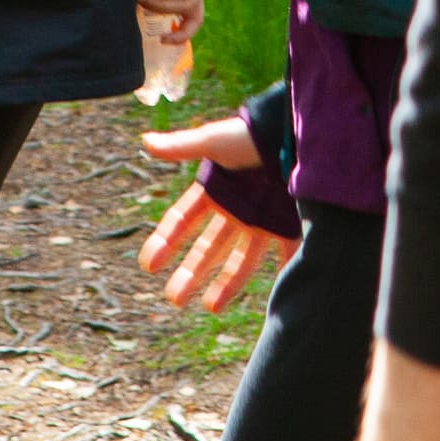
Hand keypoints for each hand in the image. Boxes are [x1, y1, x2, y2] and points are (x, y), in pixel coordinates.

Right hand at [135, 125, 290, 309]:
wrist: (294, 133)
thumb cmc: (252, 134)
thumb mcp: (215, 141)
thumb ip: (182, 146)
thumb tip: (144, 141)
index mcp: (216, 189)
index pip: (183, 221)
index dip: (165, 241)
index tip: (148, 265)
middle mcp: (236, 209)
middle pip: (207, 247)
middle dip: (190, 273)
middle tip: (174, 298)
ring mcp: (262, 219)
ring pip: (239, 260)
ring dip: (225, 284)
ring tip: (209, 308)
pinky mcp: (288, 225)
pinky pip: (284, 257)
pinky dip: (281, 276)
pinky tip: (273, 300)